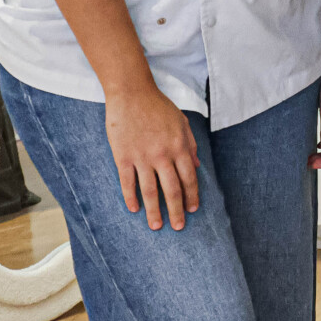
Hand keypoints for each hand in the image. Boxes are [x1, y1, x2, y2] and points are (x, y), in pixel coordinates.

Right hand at [106, 82, 199, 229]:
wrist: (132, 94)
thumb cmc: (159, 107)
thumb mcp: (182, 123)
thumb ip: (191, 146)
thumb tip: (197, 167)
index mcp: (180, 147)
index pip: (189, 178)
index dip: (192, 195)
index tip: (193, 209)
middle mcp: (163, 155)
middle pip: (172, 189)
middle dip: (177, 210)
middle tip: (179, 227)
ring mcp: (142, 157)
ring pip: (150, 190)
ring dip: (154, 211)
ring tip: (156, 226)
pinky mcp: (123, 156)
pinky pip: (127, 182)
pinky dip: (131, 197)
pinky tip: (135, 209)